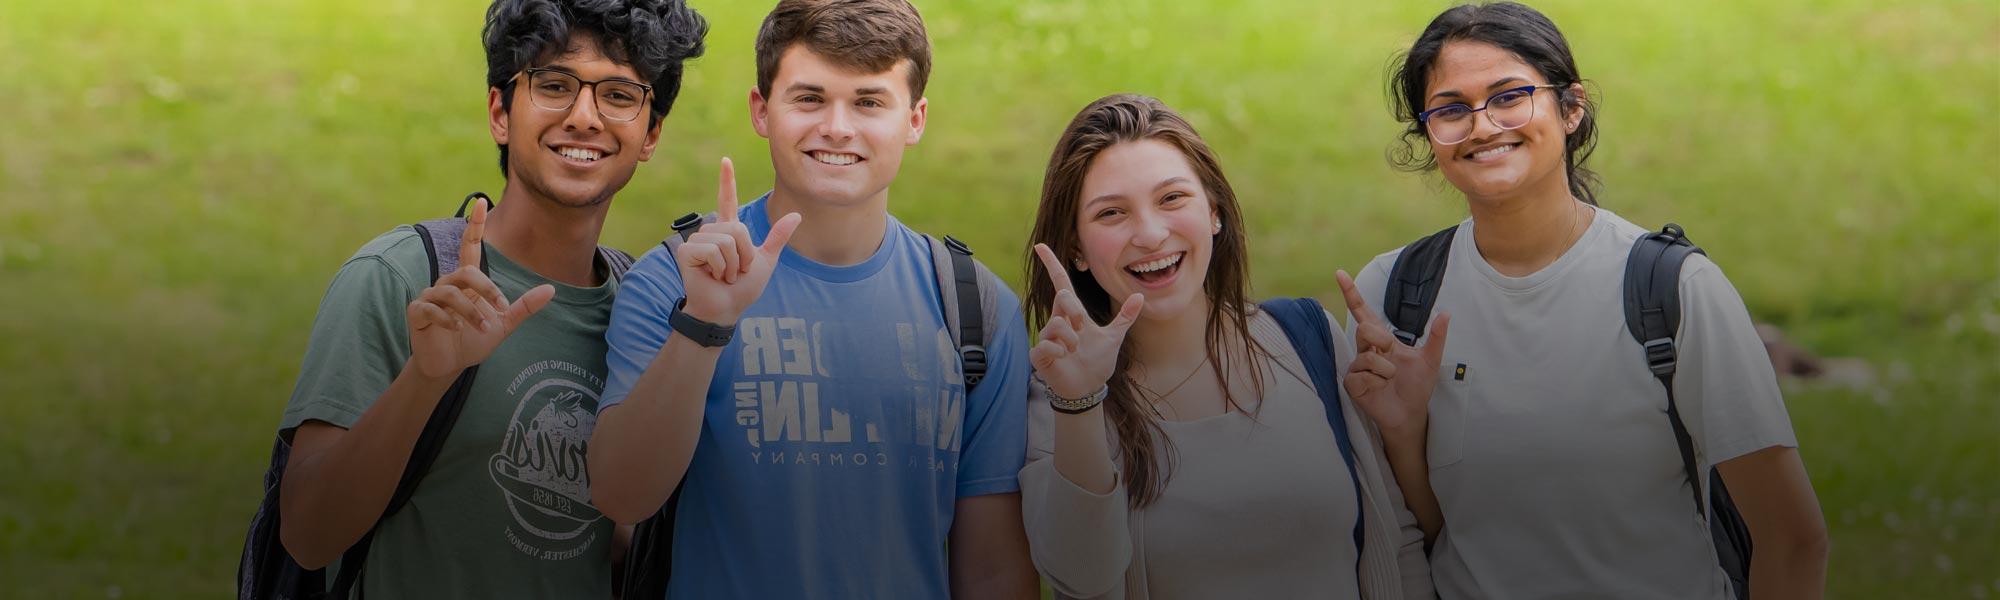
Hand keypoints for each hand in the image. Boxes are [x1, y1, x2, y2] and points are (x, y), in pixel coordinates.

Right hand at [406, 198, 555, 378]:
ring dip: (471, 311)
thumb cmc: (473, 341)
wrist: (450, 366)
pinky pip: (430, 307)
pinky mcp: (417, 312)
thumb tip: (552, 289)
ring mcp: (429, 297)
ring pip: (450, 291)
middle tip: (501, 310)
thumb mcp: (504, 323)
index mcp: (467, 282)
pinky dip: (447, 319)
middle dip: (487, 289)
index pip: (470, 247)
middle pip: (466, 271)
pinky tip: (457, 330)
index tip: (482, 201)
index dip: (475, 225)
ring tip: (483, 328)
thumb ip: (524, 306)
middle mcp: (447, 283)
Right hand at [676, 157, 800, 324]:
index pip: (728, 201)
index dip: (727, 182)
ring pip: (727, 239)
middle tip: (736, 272)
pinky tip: (713, 277)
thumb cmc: (743, 289)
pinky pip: (713, 250)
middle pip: (738, 228)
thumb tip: (796, 214)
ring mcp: (697, 241)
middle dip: (745, 254)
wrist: (726, 309)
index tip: (726, 160)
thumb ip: (777, 238)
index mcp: (728, 232)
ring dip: (734, 264)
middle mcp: (711, 232)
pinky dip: (721, 268)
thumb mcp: (765, 261)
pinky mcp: (686, 252)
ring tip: (724, 276)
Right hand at [1028, 244, 1144, 400]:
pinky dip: (1059, 351)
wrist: (1088, 388)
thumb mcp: (1114, 337)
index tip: (1041, 246)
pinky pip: (1046, 345)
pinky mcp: (1040, 355)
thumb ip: (1125, 317)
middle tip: (1083, 328)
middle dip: (1075, 311)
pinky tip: (1063, 358)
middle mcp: (1058, 322)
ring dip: (1071, 339)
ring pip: (1055, 324)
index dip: (1052, 264)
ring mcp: (1047, 338)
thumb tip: (1140, 296)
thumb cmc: (1096, 362)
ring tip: (1074, 350)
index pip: (1061, 284)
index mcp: (1073, 315)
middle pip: (1062, 298)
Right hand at [1337, 269, 1448, 439]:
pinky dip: (1377, 382)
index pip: (1363, 312)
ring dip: (1386, 369)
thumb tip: (1447, 313)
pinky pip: (1362, 375)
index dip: (1351, 293)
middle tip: (1391, 354)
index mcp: (1381, 340)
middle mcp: (1366, 350)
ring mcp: (1357, 366)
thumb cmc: (1416, 386)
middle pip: (1365, 329)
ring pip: (1368, 356)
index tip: (1340, 273)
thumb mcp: (1430, 360)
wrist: (1410, 412)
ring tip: (1390, 379)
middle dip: (1382, 340)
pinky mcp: (1352, 383)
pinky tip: (1380, 389)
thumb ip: (1437, 337)